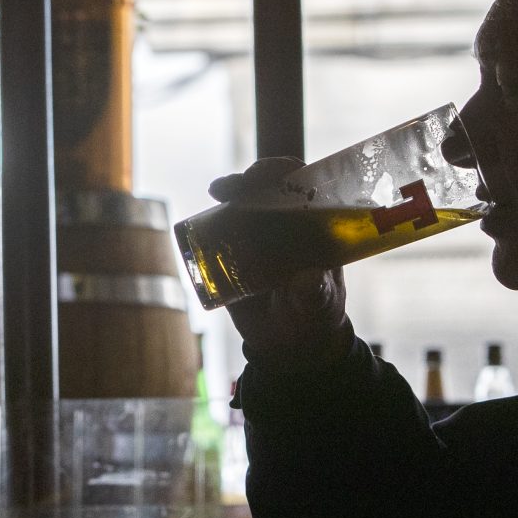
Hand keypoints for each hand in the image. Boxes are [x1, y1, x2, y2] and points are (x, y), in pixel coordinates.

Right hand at [207, 157, 348, 364]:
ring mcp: (259, 237)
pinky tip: (199, 219)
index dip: (289, 171)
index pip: (305, 186)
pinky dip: (207, 221)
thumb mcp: (318, 306)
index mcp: (315, 228)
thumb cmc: (314, 318)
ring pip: (243, 204)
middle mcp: (287, 225)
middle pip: (269, 188)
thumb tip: (310, 278)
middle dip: (253, 177)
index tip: (275, 172)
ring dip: (230, 190)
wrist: (288, 346)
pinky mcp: (235, 254)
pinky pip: (219, 232)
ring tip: (219, 191)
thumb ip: (316, 294)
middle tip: (240, 184)